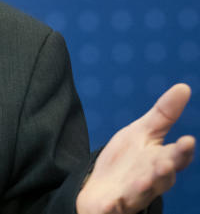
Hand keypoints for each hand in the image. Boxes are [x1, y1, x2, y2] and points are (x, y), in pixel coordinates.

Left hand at [76, 83, 194, 213]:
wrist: (102, 189)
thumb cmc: (127, 161)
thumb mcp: (142, 133)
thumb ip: (164, 114)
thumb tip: (184, 87)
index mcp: (160, 162)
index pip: (175, 157)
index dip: (181, 151)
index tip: (187, 140)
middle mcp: (151, 180)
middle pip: (162, 177)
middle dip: (166, 171)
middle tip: (167, 164)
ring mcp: (133, 194)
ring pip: (142, 192)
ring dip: (144, 187)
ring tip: (143, 181)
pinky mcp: (114, 205)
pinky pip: (114, 207)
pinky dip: (113, 206)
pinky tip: (108, 204)